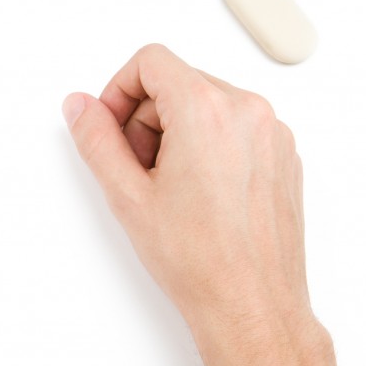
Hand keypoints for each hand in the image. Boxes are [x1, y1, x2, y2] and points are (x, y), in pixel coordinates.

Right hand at [62, 44, 313, 359]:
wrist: (251, 304)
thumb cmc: (200, 260)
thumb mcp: (128, 196)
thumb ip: (97, 140)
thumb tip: (81, 107)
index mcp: (206, 110)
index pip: (151, 61)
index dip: (119, 90)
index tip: (111, 126)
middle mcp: (248, 111)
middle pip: (179, 82)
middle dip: (146, 119)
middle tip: (137, 171)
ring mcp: (272, 133)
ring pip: (208, 105)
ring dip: (177, 134)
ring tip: (169, 189)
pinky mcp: (284, 155)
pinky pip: (236, 128)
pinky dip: (210, 147)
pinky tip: (199, 195)